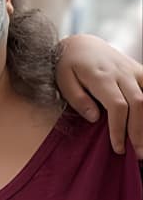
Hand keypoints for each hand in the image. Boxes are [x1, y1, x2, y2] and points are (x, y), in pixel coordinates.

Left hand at [55, 34, 142, 157]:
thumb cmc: (68, 65)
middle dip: (139, 131)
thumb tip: (94, 118)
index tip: (117, 148)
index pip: (117, 106)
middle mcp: (121, 73)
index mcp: (100, 77)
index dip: (120, 129)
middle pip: (138, 104)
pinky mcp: (139, 71)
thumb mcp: (63, 80)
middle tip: (137, 155)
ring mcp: (133, 71)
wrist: (82, 44)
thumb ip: (77, 99)